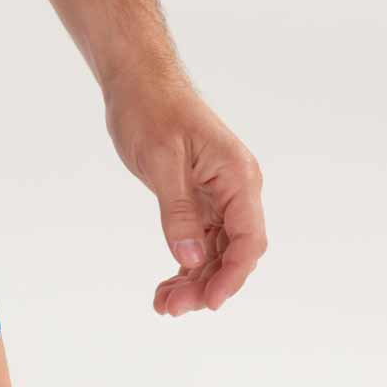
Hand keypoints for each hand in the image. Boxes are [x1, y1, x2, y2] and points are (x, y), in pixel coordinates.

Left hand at [102, 68, 266, 315]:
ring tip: (164, 305)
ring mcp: (218, 193)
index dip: (232, 276)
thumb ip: (178, 211)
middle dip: (207, 284)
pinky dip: (185, 262)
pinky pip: (200, 238)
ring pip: (215, 250)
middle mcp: (235, 188)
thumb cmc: (150, 109)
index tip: (208, 303)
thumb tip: (191, 258)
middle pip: (233, 251)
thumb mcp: (160, 160)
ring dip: (194, 279)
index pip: (248, 238)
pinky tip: (167, 286)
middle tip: (171, 308)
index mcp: (237, 176)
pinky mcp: (198, 196)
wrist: (137, 79)